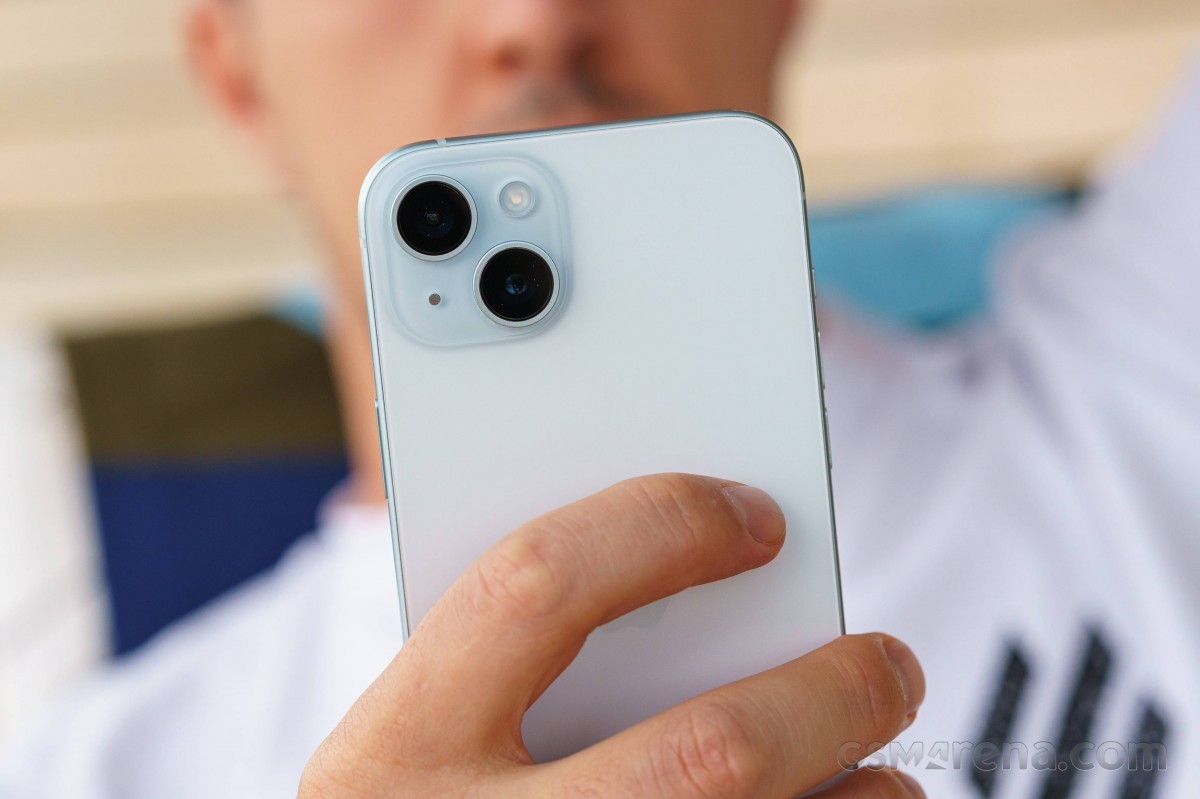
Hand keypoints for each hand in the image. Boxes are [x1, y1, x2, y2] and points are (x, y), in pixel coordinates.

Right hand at [299, 473, 924, 797]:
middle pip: (710, 755)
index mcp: (394, 756)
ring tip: (883, 774)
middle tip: (889, 661)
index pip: (533, 588)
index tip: (757, 519)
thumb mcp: (415, 751)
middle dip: (832, 694)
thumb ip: (508, 676)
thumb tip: (697, 587)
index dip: (657, 525)